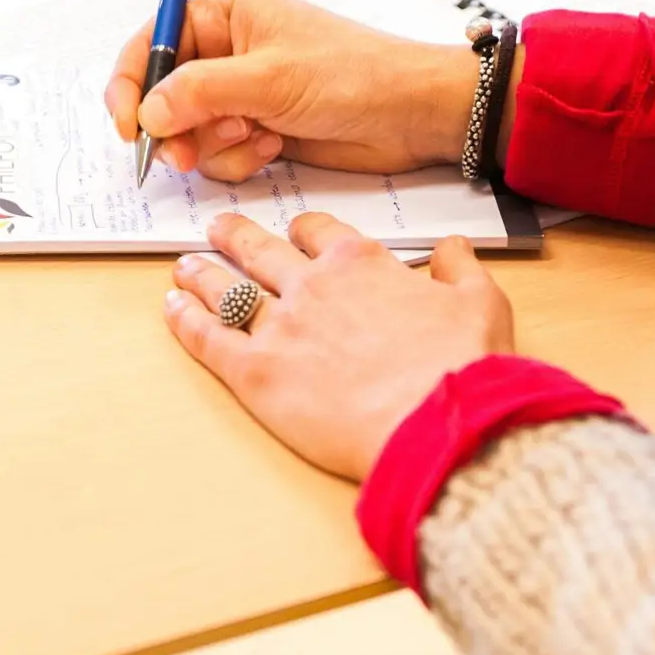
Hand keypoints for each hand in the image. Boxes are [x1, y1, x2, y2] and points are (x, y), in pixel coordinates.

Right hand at [105, 0, 483, 182]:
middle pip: (163, 96)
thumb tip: (148, 111)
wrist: (410, 115)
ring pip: (189, 132)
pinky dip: (238, 158)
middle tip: (187, 155)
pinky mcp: (255, 128)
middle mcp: (225, 50)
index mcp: (223, 13)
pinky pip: (218, 154)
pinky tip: (274, 147)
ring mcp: (240, 92)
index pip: (151, 43)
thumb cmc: (352, 75)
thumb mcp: (269, 79)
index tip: (130, 126)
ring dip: (215, 146)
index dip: (130, 85)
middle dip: (176, 129)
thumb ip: (200, 93)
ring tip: (256, 137)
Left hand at [164, 213, 514, 480]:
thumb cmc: (463, 368)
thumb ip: (460, 268)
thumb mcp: (482, 302)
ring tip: (183, 267)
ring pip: (226, 288)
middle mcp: (313, 286)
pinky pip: (208, 337)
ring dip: (201, 274)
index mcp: (362, 264)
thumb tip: (453, 247)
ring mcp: (279, 327)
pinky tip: (172, 309)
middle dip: (235, 237)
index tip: (296, 233)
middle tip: (218, 229)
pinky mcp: (255, 373)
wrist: (438, 424)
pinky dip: (184, 320)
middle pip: (261, 250)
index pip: (319, 232)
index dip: (304, 231)